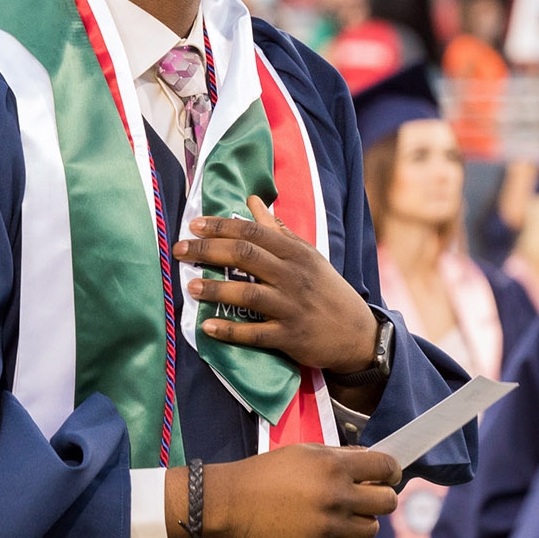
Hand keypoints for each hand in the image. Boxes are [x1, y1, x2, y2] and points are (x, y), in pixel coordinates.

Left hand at [174, 195, 379, 374]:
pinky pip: (255, 334)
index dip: (221, 226)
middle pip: (245, 255)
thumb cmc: (326, 290)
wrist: (359, 334)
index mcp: (296, 253)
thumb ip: (277, 230)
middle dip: (208, 251)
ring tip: (190, 288)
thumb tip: (252, 201)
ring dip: (215, 290)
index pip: (253, 232)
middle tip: (180, 250)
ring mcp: (291, 307)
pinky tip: (208, 327)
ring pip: (248, 294)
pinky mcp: (290, 337)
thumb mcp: (307, 256)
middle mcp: (293, 276)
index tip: (194, 225)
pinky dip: (230, 331)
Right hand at [198, 444, 399, 537]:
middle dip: (382, 496)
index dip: (392, 470)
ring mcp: (329, 525)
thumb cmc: (269, 471)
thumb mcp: (305, 452)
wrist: (234, 501)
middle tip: (368, 496)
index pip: (385, 467)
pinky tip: (331, 532)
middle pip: (388, 502)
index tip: (388, 475)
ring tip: (344, 514)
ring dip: (363, 520)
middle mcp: (337, 496)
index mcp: (334, 466)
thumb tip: (370, 461)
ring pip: (372, 528)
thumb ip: (340, 456)